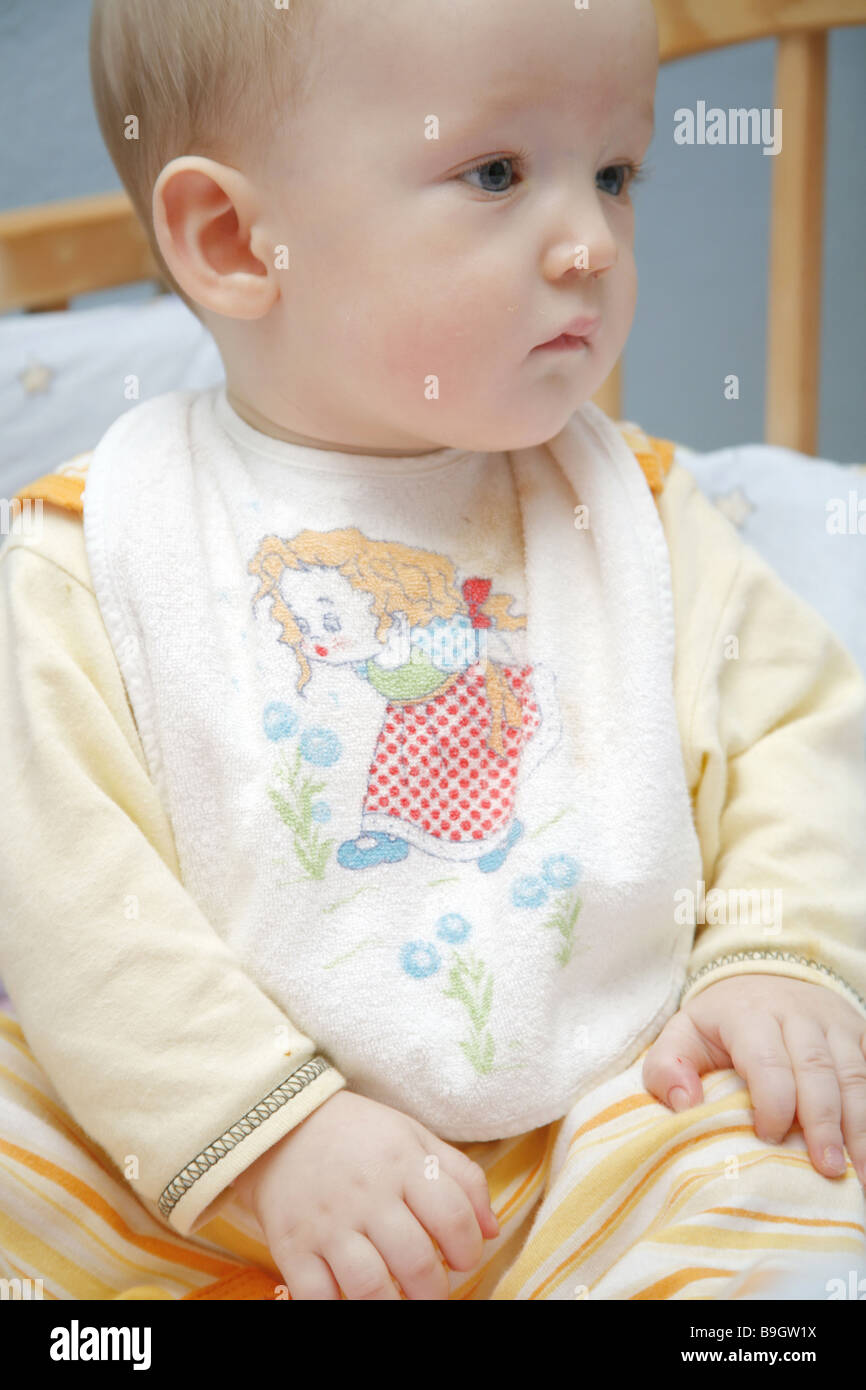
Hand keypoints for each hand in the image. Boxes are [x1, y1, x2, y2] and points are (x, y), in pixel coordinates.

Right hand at [231, 1089, 499, 1299]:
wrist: (281, 1124)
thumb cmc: (359, 1136)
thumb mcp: (414, 1136)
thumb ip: (461, 1177)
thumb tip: (492, 1231)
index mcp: (402, 1163)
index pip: (453, 1217)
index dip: (468, 1249)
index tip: (462, 1259)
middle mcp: (367, 1195)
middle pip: (416, 1261)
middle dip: (435, 1291)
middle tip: (432, 1291)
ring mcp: (327, 1224)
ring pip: (370, 1287)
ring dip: (395, 1307)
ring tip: (401, 1302)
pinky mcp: (292, 1247)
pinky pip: (318, 1298)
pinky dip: (340, 1311)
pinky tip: (355, 1301)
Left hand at [642, 974, 865, 1184]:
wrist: (762, 979)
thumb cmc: (719, 1023)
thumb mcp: (683, 1034)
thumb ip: (667, 1068)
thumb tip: (685, 1105)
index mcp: (749, 1014)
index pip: (767, 1059)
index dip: (772, 1101)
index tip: (768, 1137)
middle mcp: (798, 1014)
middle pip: (817, 1069)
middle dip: (823, 1122)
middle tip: (827, 1169)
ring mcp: (834, 1023)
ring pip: (854, 1074)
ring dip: (859, 1126)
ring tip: (859, 1173)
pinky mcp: (859, 1033)